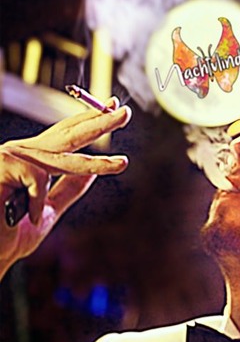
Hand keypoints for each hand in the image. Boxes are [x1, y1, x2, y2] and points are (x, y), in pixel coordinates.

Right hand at [0, 98, 130, 277]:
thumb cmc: (10, 233)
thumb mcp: (48, 210)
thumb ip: (68, 189)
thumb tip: (92, 173)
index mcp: (34, 160)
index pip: (67, 135)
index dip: (90, 121)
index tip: (113, 107)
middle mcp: (23, 152)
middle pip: (69, 134)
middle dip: (100, 122)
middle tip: (125, 113)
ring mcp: (11, 156)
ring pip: (62, 158)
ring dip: (96, 162)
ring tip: (122, 164)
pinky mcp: (3, 164)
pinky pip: (37, 180)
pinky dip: (36, 202)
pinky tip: (25, 214)